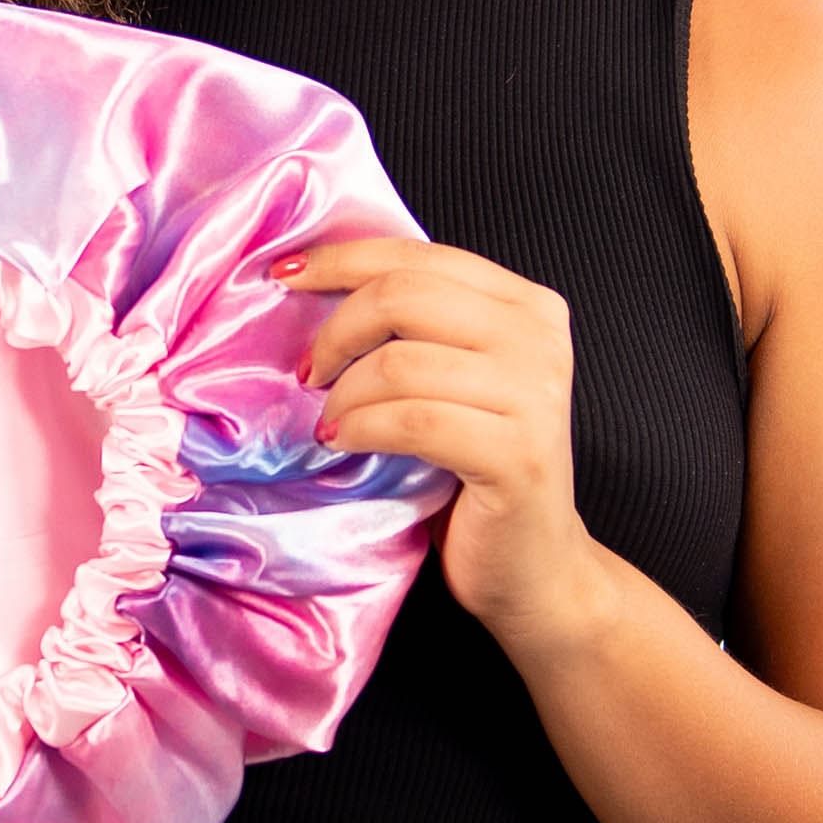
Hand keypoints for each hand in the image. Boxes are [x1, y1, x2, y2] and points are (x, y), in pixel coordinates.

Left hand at [273, 236, 599, 647]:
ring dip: (345, 393)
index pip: (418, 256)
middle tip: (308, 371)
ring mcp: (534, 396)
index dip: (342, 259)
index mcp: (526, 305)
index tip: (283, 275)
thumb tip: (319, 279)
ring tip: (330, 418)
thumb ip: (419, 325)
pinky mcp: (517, 454)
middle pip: (403, 295)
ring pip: (400, 362)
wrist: (536, 566)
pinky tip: (343, 440)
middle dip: (337, 330)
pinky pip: (411, 421)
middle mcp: (538, 338)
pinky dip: (362, 427)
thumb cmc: (478, 470)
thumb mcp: (457, 376)